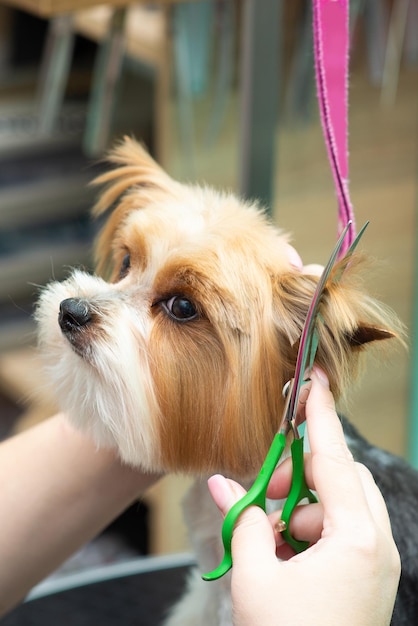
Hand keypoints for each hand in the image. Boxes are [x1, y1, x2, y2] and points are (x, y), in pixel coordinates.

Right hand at [208, 368, 399, 625]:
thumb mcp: (256, 577)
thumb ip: (241, 520)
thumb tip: (220, 484)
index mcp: (357, 539)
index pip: (334, 458)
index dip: (320, 415)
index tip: (313, 381)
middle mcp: (376, 544)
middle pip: (339, 478)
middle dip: (299, 475)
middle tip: (262, 491)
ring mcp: (375, 562)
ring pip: (337, 505)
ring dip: (299, 508)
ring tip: (265, 536)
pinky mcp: (367, 577)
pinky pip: (339, 532)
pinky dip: (307, 531)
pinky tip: (280, 555)